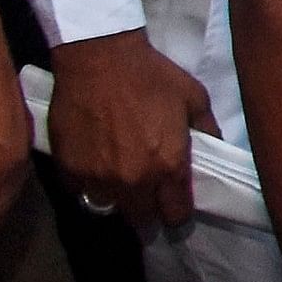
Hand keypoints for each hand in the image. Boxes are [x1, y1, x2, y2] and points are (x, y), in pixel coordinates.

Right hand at [42, 30, 209, 226]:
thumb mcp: (194, 98)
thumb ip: (206, 130)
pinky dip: (90, 186)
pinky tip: (96, 171)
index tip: (176, 210)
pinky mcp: (69, 172)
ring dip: (119, 202)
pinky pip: (82, 192)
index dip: (178, 215)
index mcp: (168, 166)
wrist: (100, 61)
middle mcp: (134, 181)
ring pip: (110, 208)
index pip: (175, 213)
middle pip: (142, 220)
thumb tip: (211, 150)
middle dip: (150, 217)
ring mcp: (98, 179)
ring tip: (123, 188)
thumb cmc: (151, 77)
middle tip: (151, 205)